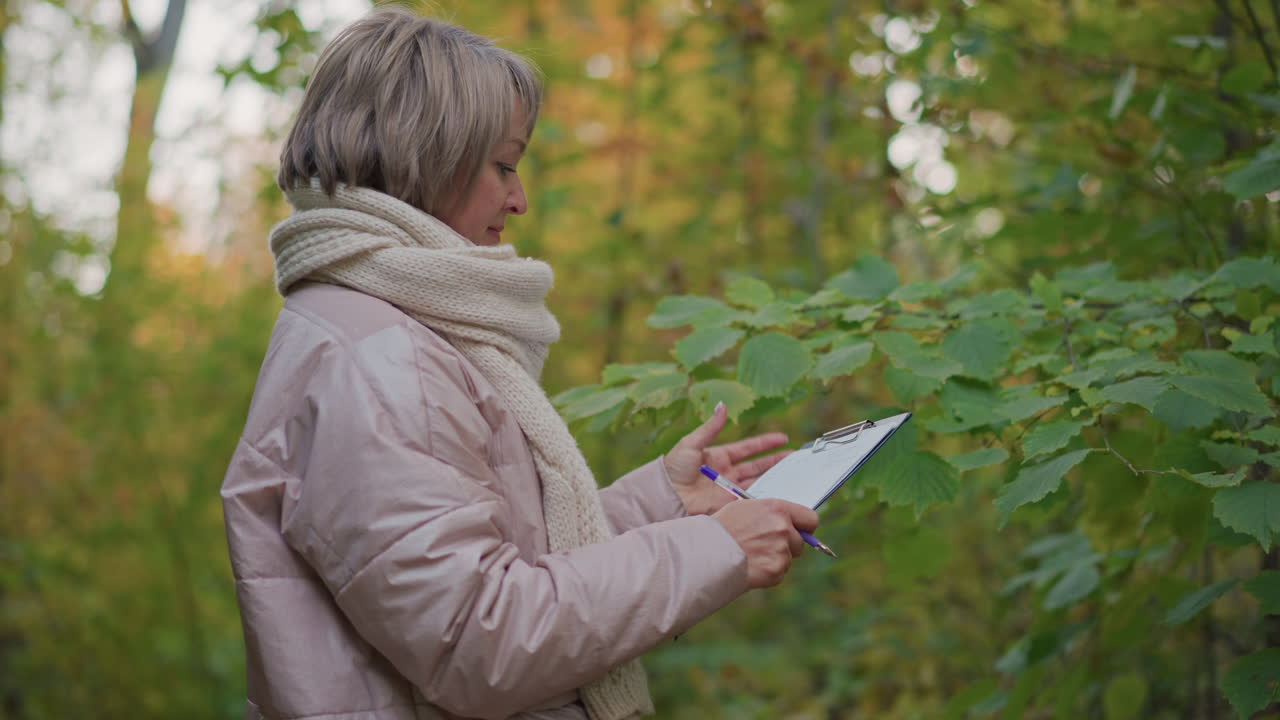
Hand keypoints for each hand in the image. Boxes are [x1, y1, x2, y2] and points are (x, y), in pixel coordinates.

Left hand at [662, 402, 790, 515]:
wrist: (665, 496)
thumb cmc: (673, 469)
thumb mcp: (691, 443)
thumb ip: (711, 427)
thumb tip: (723, 405)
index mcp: (719, 456)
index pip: (748, 448)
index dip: (765, 443)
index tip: (783, 438)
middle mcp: (727, 473)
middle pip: (757, 466)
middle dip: (776, 462)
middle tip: (795, 458)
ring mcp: (728, 490)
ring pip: (758, 483)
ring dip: (774, 479)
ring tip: (794, 474)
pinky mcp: (728, 505)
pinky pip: (750, 501)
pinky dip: (764, 497)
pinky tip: (779, 493)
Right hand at [713, 499, 818, 588]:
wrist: (706, 551)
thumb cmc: (722, 527)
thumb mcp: (746, 509)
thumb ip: (771, 514)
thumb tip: (788, 522)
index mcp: (777, 509)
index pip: (810, 518)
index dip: (805, 527)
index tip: (801, 532)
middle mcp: (783, 528)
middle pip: (800, 542)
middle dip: (788, 546)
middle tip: (766, 546)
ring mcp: (781, 550)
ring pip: (788, 559)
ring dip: (775, 559)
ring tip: (751, 555)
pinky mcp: (776, 570)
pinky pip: (779, 573)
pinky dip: (768, 572)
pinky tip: (750, 566)